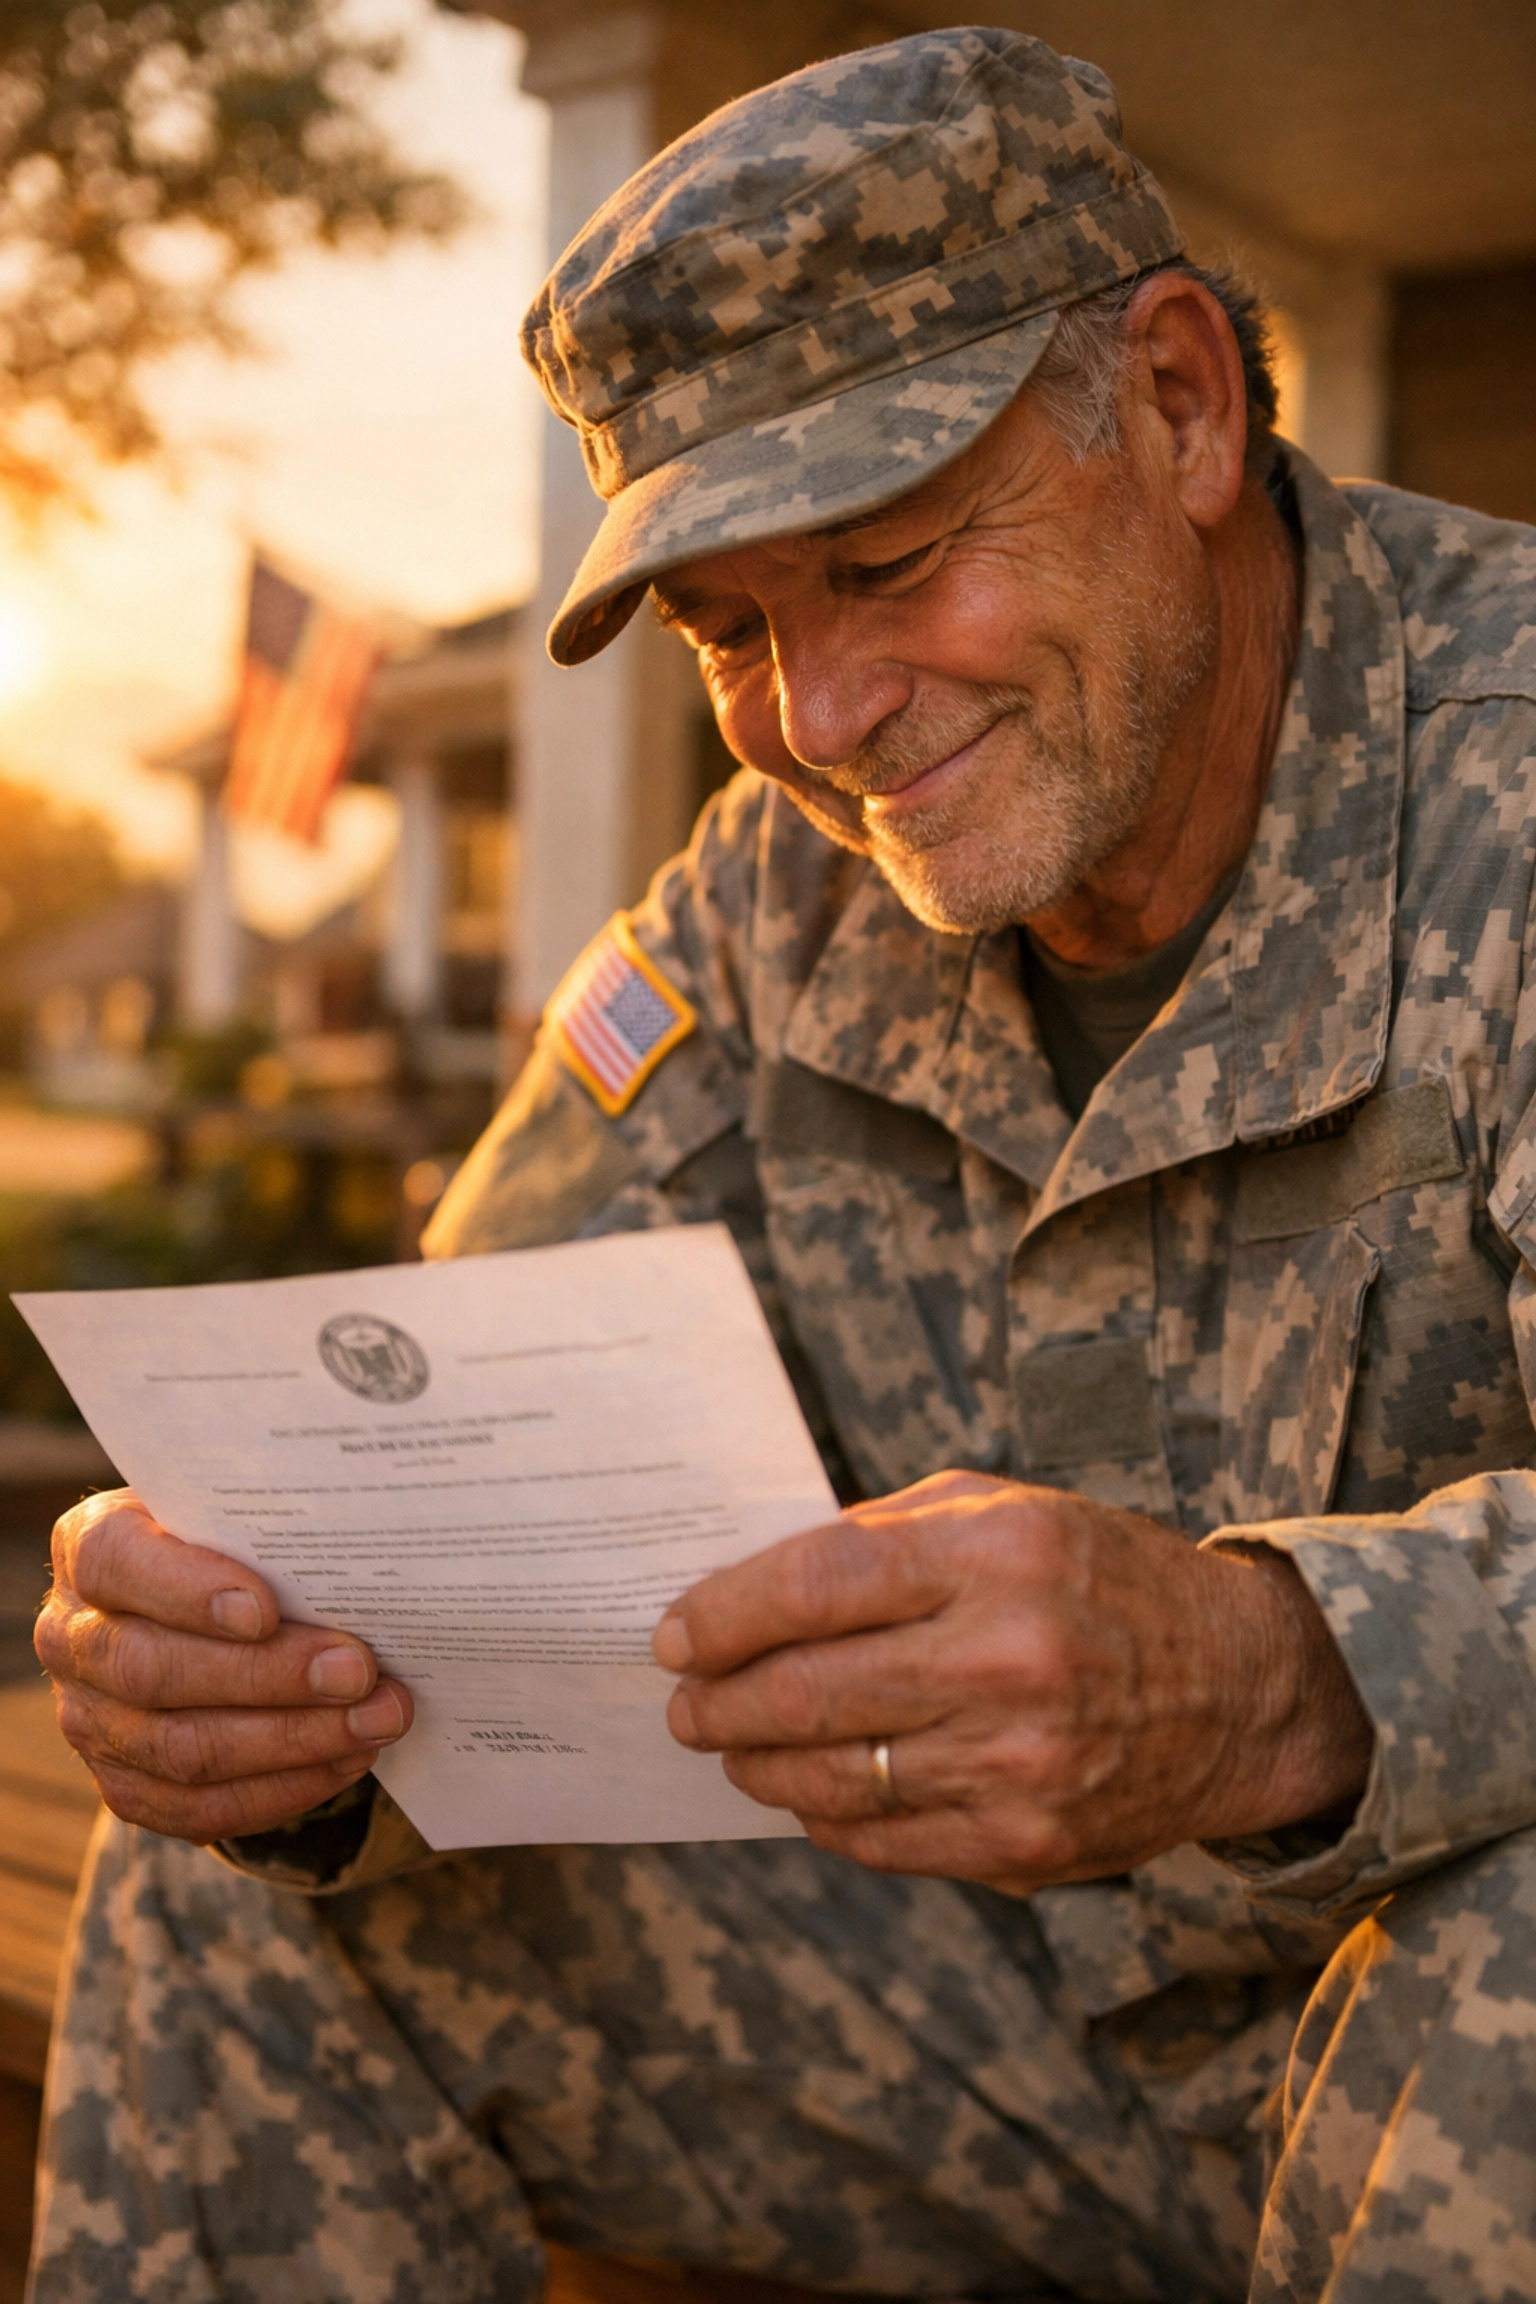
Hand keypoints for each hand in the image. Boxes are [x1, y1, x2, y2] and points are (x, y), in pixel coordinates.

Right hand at [35, 1488, 412, 1843]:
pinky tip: (346, 1759)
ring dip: (293, 1740)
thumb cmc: (231, 1545)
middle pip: (153, 1671)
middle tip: (358, 1672)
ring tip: (375, 1719)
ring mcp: (90, 1721)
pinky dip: (282, 1789)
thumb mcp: (232, 1511)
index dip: (186, 1590)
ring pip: (182, 1750)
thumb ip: (264, 1520)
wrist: (199, 1609)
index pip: (115, 1563)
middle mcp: (73, 1638)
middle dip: (267, 1676)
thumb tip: (353, 1539)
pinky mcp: (125, 1785)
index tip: (267, 1609)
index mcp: (90, 1546)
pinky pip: (199, 1809)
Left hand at [653, 1471, 1371, 1890]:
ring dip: (757, 1765)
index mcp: (996, 1555)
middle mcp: (1007, 1659)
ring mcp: (1017, 1764)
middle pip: (807, 1691)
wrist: (1241, 1690)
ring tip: (732, 1747)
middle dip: (718, 1702)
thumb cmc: (1101, 1580)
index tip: (674, 1634)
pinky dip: (824, 1817)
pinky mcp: (1026, 1845)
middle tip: (682, 1704)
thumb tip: (751, 1584)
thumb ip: (884, 1533)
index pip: (813, 1584)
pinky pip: (881, 1841)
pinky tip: (808, 1789)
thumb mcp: (1006, 1510)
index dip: (722, 1614)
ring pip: (831, 1777)